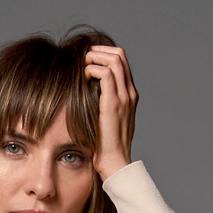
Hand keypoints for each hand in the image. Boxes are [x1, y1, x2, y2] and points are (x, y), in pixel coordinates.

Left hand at [84, 44, 137, 180]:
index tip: (89, 58)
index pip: (122, 62)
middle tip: (84, 56)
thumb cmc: (106, 146)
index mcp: (129, 96)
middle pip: (120, 55)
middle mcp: (129, 93)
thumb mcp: (105, 121)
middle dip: (100, 50)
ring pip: (115, 60)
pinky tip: (84, 77)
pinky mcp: (114, 104)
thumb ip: (101, 105)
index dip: (105, 54)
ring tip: (83, 65)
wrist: (114, 162)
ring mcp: (124, 97)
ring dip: (96, 57)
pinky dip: (93, 70)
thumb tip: (87, 94)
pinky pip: (106, 74)